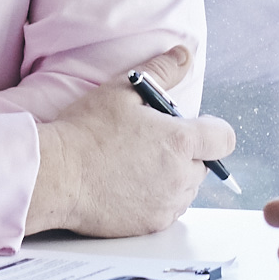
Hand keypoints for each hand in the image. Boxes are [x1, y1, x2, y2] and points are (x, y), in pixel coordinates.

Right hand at [27, 47, 234, 238]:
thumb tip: (183, 54)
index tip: (192, 128)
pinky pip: (166, 211)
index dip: (211, 131)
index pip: (223, 139)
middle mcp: (180, 176)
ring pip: (186, 190)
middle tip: (152, 145)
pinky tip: (128, 187)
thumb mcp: (122, 90)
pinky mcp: (150, 224)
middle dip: (186, 154)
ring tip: (137, 166)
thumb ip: (160, 71)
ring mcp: (166, 204)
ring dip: (173, 179)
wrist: (55, 176)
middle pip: (203, 166)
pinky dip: (156, 200)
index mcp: (179, 141)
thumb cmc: (85, 132)